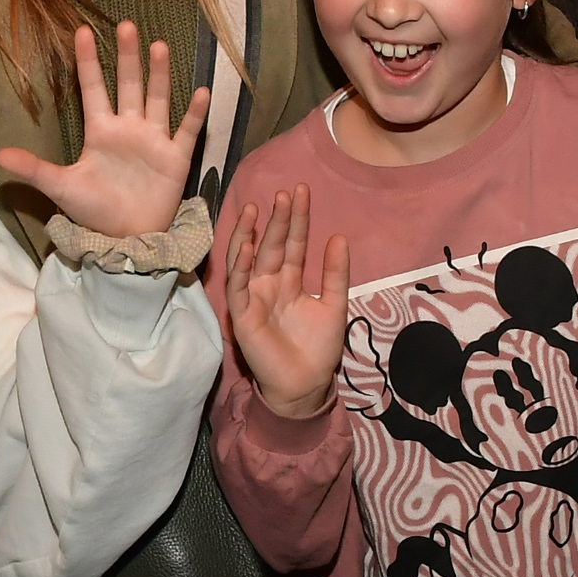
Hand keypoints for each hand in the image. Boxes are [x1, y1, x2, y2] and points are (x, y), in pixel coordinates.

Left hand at [0, 22, 207, 238]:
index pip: (93, 89)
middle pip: (128, 85)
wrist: (126, 239)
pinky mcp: (175, 157)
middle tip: (126, 25)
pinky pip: (187, 130)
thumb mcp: (61, 187)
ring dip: (159, 75)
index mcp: (100, 131)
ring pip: (157, 99)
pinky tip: (201, 91)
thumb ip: (34, 168)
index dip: (88, 62)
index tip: (82, 31)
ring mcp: (153, 140)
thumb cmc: (94, 211)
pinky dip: (194, 113)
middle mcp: (128, 128)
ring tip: (159, 46)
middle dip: (127, 57)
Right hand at [224, 185, 351, 418]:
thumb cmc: (318, 348)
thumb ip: (336, 273)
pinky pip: (238, 286)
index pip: (293, 244)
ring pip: (247, 259)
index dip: (297, 219)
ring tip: (255, 208)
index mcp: (290, 281)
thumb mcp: (334, 305)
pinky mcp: (242, 315)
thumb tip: (339, 236)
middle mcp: (269, 284)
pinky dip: (240, 266)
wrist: (307, 385)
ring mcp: (253, 297)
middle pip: (272, 246)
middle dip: (277, 220)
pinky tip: (247, 246)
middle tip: (285, 193)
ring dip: (250, 234)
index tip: (302, 191)